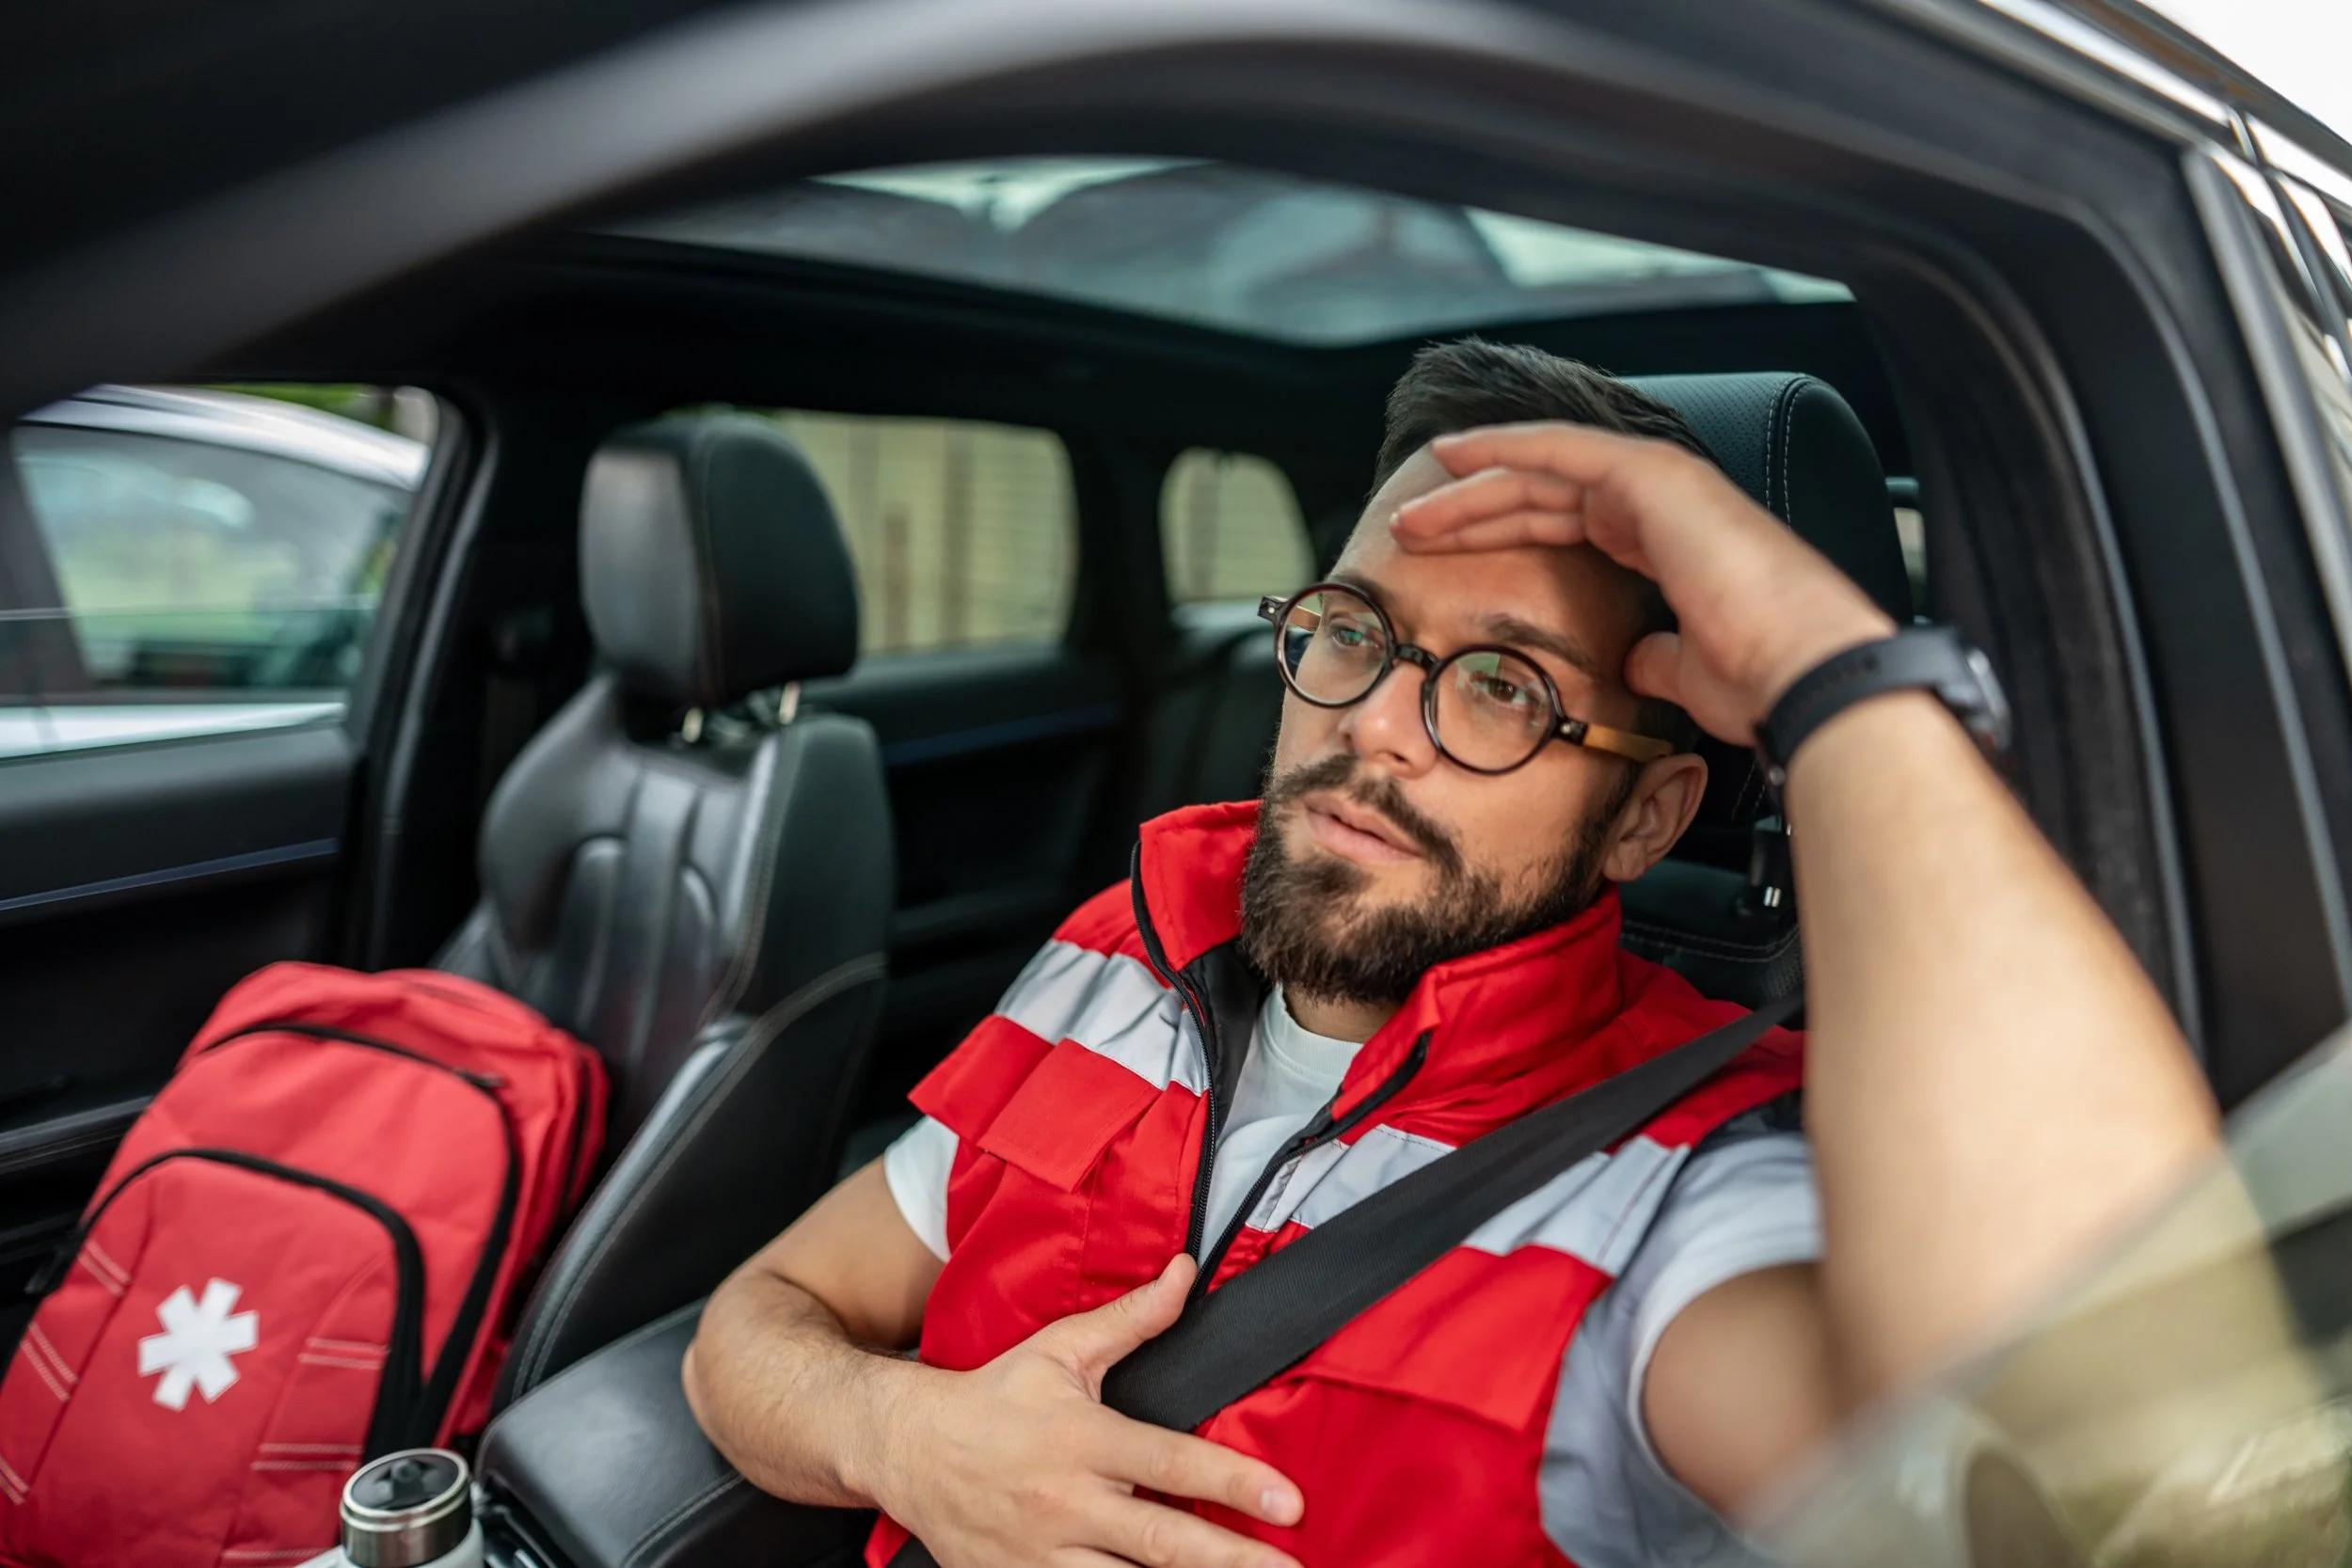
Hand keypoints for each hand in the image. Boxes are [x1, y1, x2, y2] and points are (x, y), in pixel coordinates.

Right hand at [866, 1255, 1303, 1567]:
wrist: (903, 1448)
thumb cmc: (993, 1398)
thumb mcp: (1059, 1349)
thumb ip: (1131, 1319)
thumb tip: (1187, 1273)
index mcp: (1082, 1440)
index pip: (1171, 1462)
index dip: (1234, 1483)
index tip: (1290, 1502)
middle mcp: (1066, 1503)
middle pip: (1163, 1543)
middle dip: (1232, 1561)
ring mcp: (1041, 1557)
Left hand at [1391, 423, 1895, 744]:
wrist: (1801, 672)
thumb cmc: (1759, 680)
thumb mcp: (1687, 673)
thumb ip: (1656, 658)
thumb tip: (1633, 661)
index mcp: (1669, 545)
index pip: (1568, 526)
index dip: (1502, 533)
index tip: (1445, 551)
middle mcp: (1662, 505)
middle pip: (1545, 495)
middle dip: (1472, 509)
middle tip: (1411, 528)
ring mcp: (1660, 484)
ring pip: (1543, 469)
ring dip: (1473, 485)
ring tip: (1415, 506)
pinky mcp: (1653, 477)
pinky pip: (1562, 452)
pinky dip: (1505, 448)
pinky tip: (1455, 459)